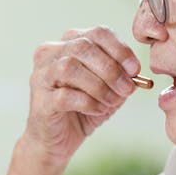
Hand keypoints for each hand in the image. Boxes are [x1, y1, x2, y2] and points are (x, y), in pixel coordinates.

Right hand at [24, 26, 141, 163]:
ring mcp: (41, 77)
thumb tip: (133, 72)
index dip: (120, 49)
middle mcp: (50, 54)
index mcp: (68, 44)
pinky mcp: (40, 101)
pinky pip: (65, 95)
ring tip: (113, 101)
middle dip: (111, 68)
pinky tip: (99, 110)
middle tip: (127, 88)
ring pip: (70, 67)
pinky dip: (88, 103)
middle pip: (83, 47)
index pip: (96, 33)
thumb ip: (119, 77)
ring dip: (99, 85)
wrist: (56, 141)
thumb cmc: (81, 110)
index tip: (135, 70)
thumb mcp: (107, 89)